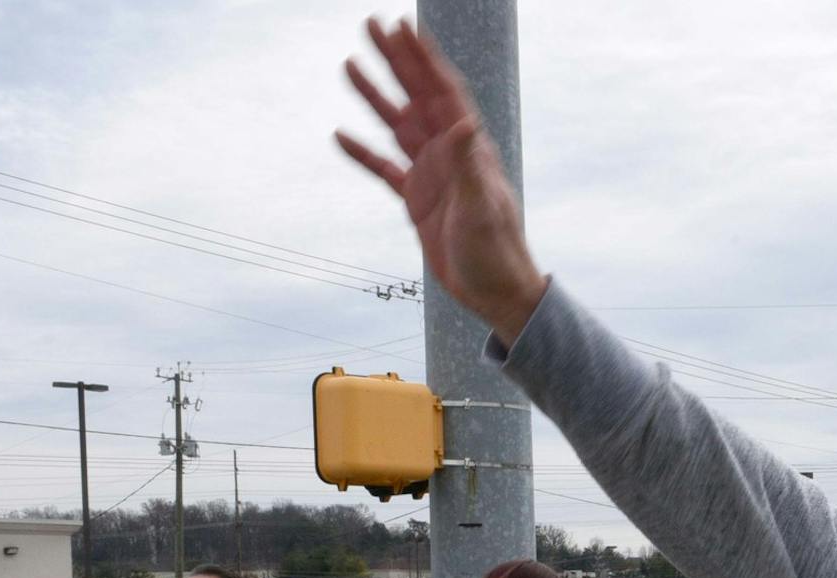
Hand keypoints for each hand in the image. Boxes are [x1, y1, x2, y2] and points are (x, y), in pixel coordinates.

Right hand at [337, 19, 548, 340]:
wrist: (496, 292)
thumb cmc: (496, 251)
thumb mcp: (480, 207)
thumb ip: (468, 164)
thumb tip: (465, 122)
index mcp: (468, 148)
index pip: (443, 90)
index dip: (423, 57)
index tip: (402, 25)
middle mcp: (449, 153)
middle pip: (417, 95)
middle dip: (396, 59)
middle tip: (371, 23)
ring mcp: (432, 175)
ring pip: (397, 124)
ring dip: (375, 95)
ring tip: (349, 63)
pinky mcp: (417, 201)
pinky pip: (384, 169)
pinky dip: (362, 153)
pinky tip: (340, 135)